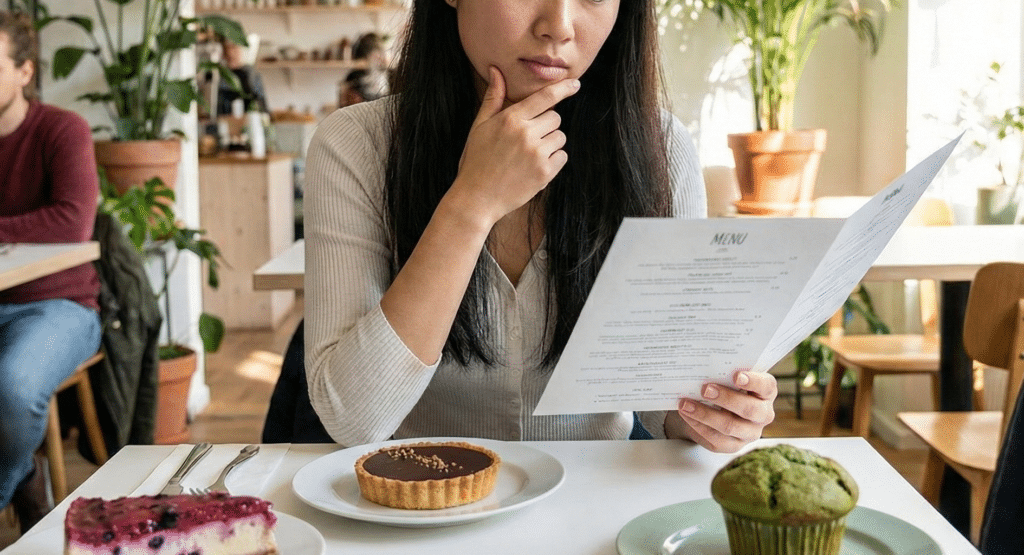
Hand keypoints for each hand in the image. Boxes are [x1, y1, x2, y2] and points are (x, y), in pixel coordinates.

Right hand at [450, 66, 580, 226]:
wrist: (477, 198)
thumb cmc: (476, 160)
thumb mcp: (480, 126)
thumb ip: (493, 98)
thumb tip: (496, 70)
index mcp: (510, 119)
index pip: (545, 97)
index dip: (563, 88)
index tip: (575, 84)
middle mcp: (526, 134)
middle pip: (555, 118)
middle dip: (546, 125)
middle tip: (527, 139)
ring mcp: (537, 154)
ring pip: (560, 137)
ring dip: (550, 143)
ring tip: (528, 155)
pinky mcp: (545, 173)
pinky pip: (562, 156)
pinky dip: (553, 160)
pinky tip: (534, 167)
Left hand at [669, 371, 777, 452]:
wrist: (713, 409)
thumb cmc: (723, 386)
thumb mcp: (727, 377)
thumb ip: (723, 372)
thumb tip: (704, 366)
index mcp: (766, 392)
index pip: (766, 386)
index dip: (753, 381)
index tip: (736, 376)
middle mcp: (763, 414)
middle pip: (749, 409)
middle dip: (726, 399)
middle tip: (705, 389)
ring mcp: (750, 433)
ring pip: (730, 426)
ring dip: (705, 414)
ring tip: (686, 404)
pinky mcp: (733, 446)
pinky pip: (716, 439)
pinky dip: (698, 426)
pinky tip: (686, 415)